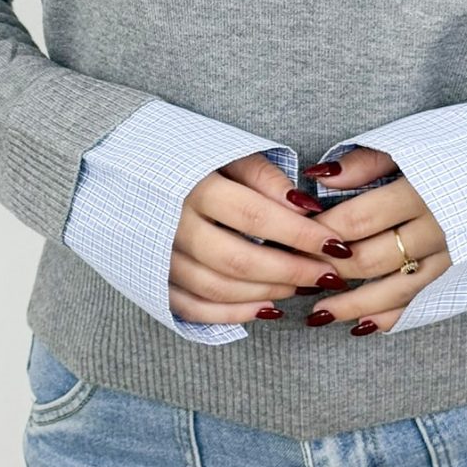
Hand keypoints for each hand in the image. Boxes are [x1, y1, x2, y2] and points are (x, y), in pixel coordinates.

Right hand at [168, 151, 355, 324]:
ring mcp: (160, 257)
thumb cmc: (191, 157)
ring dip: (266, 292)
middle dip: (291, 271)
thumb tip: (305, 207)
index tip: (335, 242)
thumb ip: (264, 177)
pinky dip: (231, 315)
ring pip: (218, 289)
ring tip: (302, 287)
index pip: (254, 216)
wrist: (131, 165)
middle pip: (238, 260)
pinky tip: (265, 308)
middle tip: (328, 274)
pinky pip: (192, 308)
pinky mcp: (153, 279)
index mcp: (194, 187)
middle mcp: (173, 225)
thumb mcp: (227, 151)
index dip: (298, 233)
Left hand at [299, 146, 452, 333]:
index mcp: (421, 192)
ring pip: (393, 290)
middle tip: (296, 276)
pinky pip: (420, 302)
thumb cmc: (461, 147)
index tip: (293, 236)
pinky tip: (361, 326)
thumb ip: (367, 162)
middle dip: (329, 269)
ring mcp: (450, 257)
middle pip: (370, 259)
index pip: (357, 220)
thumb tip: (320, 179)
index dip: (320, 231)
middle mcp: (437, 230)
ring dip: (352, 305)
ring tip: (317, 315)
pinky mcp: (459, 273)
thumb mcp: (413, 141)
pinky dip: (391, 317)